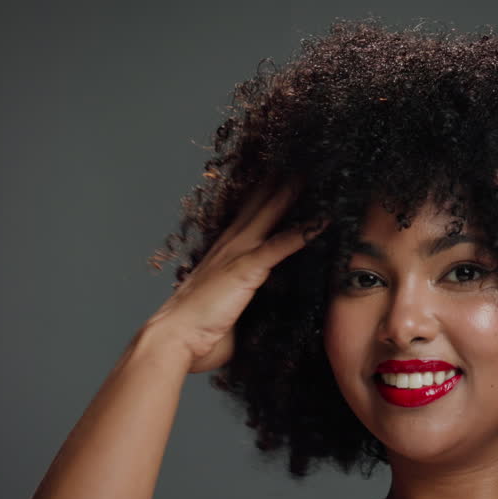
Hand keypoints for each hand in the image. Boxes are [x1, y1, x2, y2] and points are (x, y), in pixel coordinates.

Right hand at [145, 175, 324, 373]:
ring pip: (269, 213)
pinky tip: (323, 221)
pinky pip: (280, 245)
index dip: (262, 196)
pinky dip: (303, 232)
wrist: (174, 338)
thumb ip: (243, 304)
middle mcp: (229, 246)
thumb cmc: (197, 334)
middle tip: (297, 160)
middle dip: (277, 181)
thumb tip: (259, 313)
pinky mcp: (247, 268)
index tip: (277, 177)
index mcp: (222, 254)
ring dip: (290, 192)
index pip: (247, 217)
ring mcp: (238, 254)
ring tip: (310, 171)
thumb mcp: (225, 311)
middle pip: (258, 204)